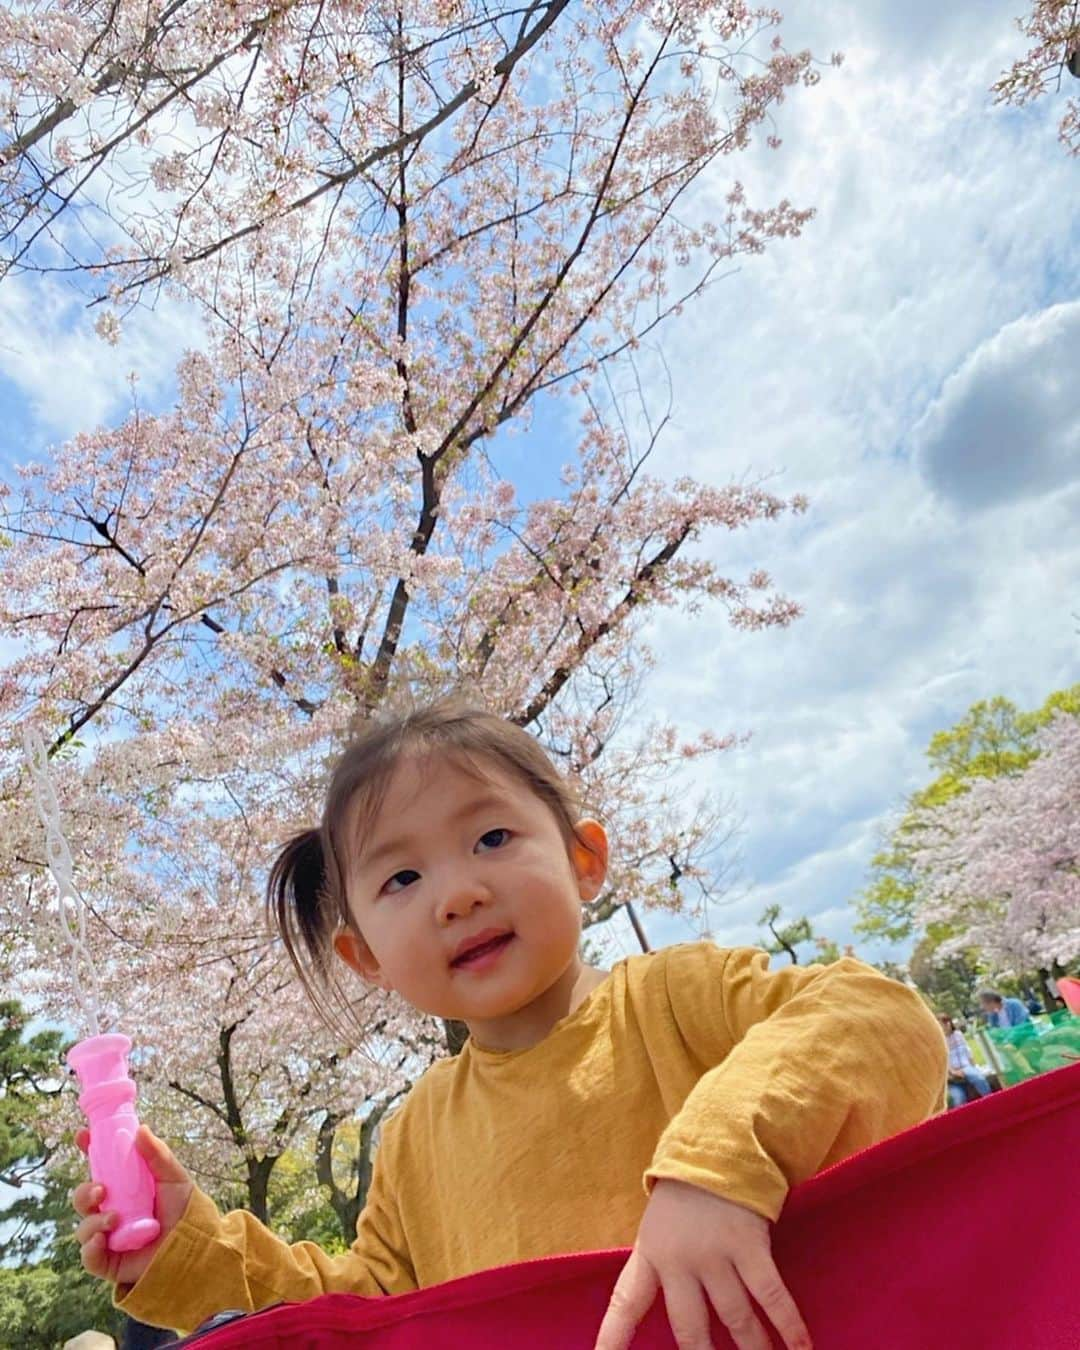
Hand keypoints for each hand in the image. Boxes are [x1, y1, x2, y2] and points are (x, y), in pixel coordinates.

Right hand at [72, 1124, 193, 1286]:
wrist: (195, 1245)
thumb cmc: (184, 1209)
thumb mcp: (174, 1178)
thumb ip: (157, 1155)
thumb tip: (141, 1129)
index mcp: (124, 1188)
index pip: (99, 1169)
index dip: (88, 1151)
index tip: (83, 1136)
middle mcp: (112, 1210)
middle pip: (83, 1199)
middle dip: (84, 1192)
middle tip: (101, 1190)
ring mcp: (109, 1237)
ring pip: (83, 1228)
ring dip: (92, 1222)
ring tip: (114, 1219)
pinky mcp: (109, 1262)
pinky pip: (88, 1258)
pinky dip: (90, 1249)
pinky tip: (101, 1241)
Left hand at [595, 1179, 810, 1349]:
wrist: (715, 1148)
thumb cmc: (684, 1197)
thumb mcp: (656, 1229)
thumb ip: (659, 1269)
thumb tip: (678, 1320)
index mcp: (651, 1255)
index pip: (626, 1303)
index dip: (613, 1338)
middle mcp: (679, 1260)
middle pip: (690, 1328)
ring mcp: (715, 1253)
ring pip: (735, 1318)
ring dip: (753, 1349)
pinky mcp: (749, 1244)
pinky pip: (770, 1295)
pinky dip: (788, 1324)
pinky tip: (800, 1347)